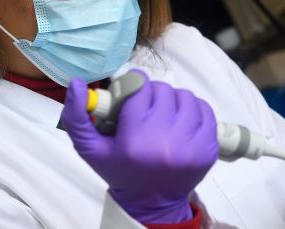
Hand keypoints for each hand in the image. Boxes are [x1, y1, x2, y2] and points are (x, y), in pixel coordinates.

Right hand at [60, 70, 218, 223]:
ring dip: (173, 100)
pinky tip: (182, 120)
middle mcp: (165, 143)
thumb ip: (77, 116)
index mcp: (135, 141)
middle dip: (152, 94)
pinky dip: (194, 109)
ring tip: (164, 113)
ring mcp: (192, 146)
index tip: (132, 91)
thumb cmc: (120, 170)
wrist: (152, 201)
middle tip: (146, 106)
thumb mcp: (90, 148)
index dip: (134, 84)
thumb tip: (76, 83)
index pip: (139, 88)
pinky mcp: (209, 148)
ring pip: (185, 97)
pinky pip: (205, 110)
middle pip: (162, 91)